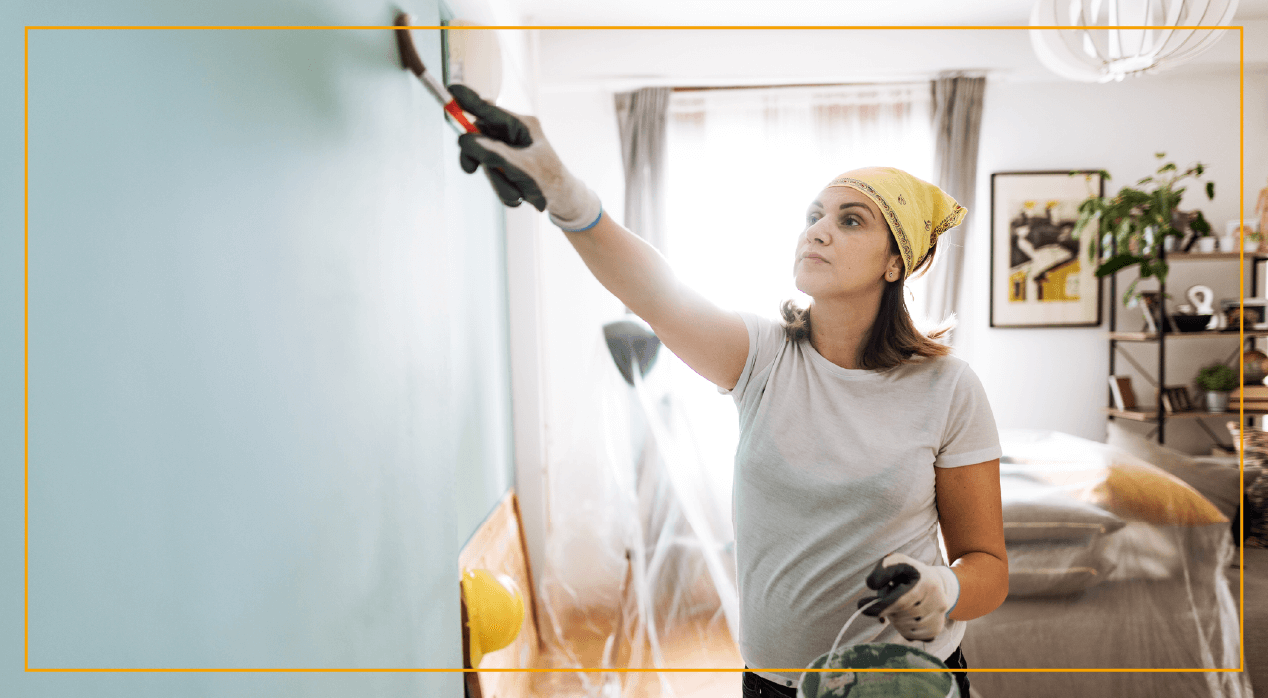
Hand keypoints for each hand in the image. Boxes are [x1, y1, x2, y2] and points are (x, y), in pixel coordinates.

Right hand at [449, 84, 601, 230]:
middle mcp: (513, 134)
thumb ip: (494, 153)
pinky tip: (518, 196)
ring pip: (485, 160)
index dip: (468, 100)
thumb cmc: (551, 181)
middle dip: (478, 158)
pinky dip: (502, 189)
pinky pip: (492, 174)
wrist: (563, 202)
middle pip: (480, 137)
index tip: (450, 90)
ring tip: (516, 193)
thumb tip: (466, 140)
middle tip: (469, 169)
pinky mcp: (506, 165)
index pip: (488, 109)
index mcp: (522, 125)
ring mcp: (509, 150)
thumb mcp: (522, 168)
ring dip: (497, 181)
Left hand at [858, 553, 959, 641]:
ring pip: (902, 627)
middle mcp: (938, 603)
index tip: (861, 605)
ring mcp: (938, 619)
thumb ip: (882, 570)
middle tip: (890, 594)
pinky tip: (905, 614)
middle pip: (899, 615)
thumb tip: (871, 585)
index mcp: (927, 584)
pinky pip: (909, 635)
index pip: (900, 602)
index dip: (879, 606)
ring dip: (894, 617)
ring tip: (901, 602)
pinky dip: (901, 626)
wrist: (936, 582)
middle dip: (886, 607)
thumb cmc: (910, 571)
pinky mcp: (935, 630)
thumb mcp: (897, 562)